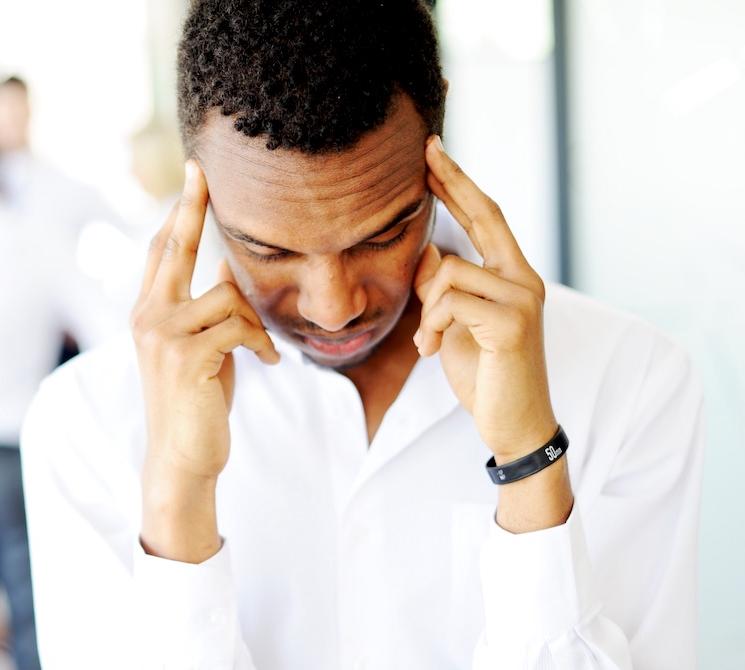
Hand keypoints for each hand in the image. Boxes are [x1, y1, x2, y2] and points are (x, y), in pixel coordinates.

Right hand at [132, 160, 279, 561]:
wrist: (183, 456)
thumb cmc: (196, 402)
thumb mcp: (202, 347)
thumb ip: (206, 307)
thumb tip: (223, 266)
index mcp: (148, 311)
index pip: (162, 251)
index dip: (179, 212)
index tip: (194, 174)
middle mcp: (147, 316)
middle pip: (174, 248)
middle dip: (192, 207)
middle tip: (202, 170)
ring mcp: (162, 334)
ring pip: (225, 294)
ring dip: (254, 321)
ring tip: (261, 350)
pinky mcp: (185, 354)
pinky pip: (237, 325)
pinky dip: (260, 342)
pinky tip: (266, 363)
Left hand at [414, 136, 558, 462]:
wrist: (513, 423)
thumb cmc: (485, 374)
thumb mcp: (455, 323)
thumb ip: (445, 287)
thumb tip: (428, 248)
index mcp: (512, 275)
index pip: (486, 216)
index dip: (460, 183)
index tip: (433, 152)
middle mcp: (524, 279)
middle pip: (485, 215)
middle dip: (452, 182)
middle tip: (425, 152)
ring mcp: (523, 298)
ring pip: (449, 271)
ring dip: (426, 309)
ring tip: (429, 342)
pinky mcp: (512, 323)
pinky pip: (450, 302)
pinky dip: (432, 325)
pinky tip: (434, 351)